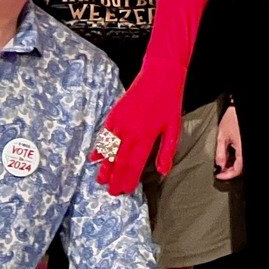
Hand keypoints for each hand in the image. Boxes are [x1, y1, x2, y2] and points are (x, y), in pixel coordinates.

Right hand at [95, 65, 184, 194]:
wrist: (159, 76)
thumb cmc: (169, 103)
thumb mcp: (174, 128)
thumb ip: (167, 151)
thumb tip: (163, 172)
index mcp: (147, 137)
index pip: (135, 164)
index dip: (128, 179)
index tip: (124, 191)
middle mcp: (130, 132)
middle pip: (120, 160)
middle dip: (114, 178)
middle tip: (111, 192)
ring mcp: (119, 123)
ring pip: (109, 150)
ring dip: (104, 166)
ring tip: (100, 180)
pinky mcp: (113, 115)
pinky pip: (104, 135)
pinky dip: (99, 147)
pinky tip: (94, 158)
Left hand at [214, 103, 242, 178]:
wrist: (240, 108)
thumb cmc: (233, 118)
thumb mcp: (222, 136)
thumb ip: (220, 152)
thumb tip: (220, 165)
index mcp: (242, 149)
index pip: (237, 170)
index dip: (228, 175)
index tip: (219, 175)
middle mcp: (247, 149)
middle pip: (241, 168)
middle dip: (229, 171)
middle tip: (220, 170)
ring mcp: (248, 146)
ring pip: (242, 162)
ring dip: (232, 165)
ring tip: (223, 162)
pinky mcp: (247, 143)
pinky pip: (243, 155)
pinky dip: (236, 158)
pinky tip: (229, 155)